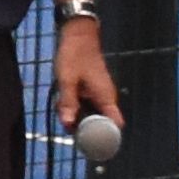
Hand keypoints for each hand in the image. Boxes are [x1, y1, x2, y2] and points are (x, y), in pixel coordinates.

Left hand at [51, 20, 122, 142]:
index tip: (90, 145)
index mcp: (106, 97)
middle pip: (102, 124)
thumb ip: (68, 102)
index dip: (105, 138)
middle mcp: (106, 97)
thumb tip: (68, 125)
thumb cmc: (74, 54)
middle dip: (86, 130)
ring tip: (63, 113)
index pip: (115, 125)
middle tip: (69, 129)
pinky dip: (77, 108)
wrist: (78, 33)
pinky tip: (63, 103)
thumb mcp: (67, 79)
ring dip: (79, 118)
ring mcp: (100, 93)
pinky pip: (88, 105)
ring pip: (93, 115)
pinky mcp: (93, 89)